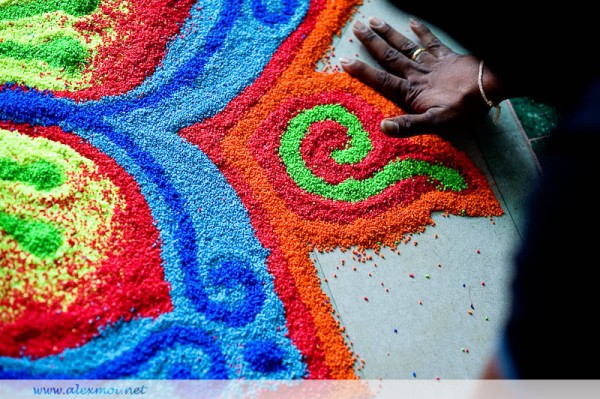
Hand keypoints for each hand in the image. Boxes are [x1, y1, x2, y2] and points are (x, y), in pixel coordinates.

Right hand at [340, 18, 500, 137]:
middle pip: (390, 57)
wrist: (490, 88)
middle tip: (356, 28)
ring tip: (374, 21)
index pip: (381, 81)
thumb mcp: (435, 124)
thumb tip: (382, 127)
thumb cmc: (463, 108)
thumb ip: (408, 125)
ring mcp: (432, 63)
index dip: (362, 71)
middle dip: (372, 43)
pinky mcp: (448, 56)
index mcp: (412, 92)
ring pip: (406, 46)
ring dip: (389, 34)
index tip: (344, 61)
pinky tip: (411, 21)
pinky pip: (431, 41)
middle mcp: (418, 74)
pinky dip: (421, 31)